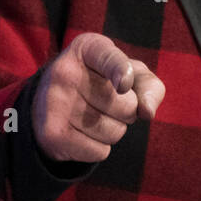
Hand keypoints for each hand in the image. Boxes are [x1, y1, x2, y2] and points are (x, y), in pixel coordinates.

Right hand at [31, 33, 165, 163]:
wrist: (52, 104)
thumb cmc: (103, 83)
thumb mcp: (129, 73)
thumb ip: (149, 85)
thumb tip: (148, 113)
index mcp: (87, 48)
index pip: (110, 60)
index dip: (121, 73)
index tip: (124, 85)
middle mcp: (65, 71)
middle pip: (127, 106)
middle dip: (128, 111)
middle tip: (107, 102)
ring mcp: (55, 102)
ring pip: (114, 132)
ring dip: (113, 130)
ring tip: (92, 115)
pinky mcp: (51, 134)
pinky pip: (99, 152)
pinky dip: (99, 148)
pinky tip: (81, 133)